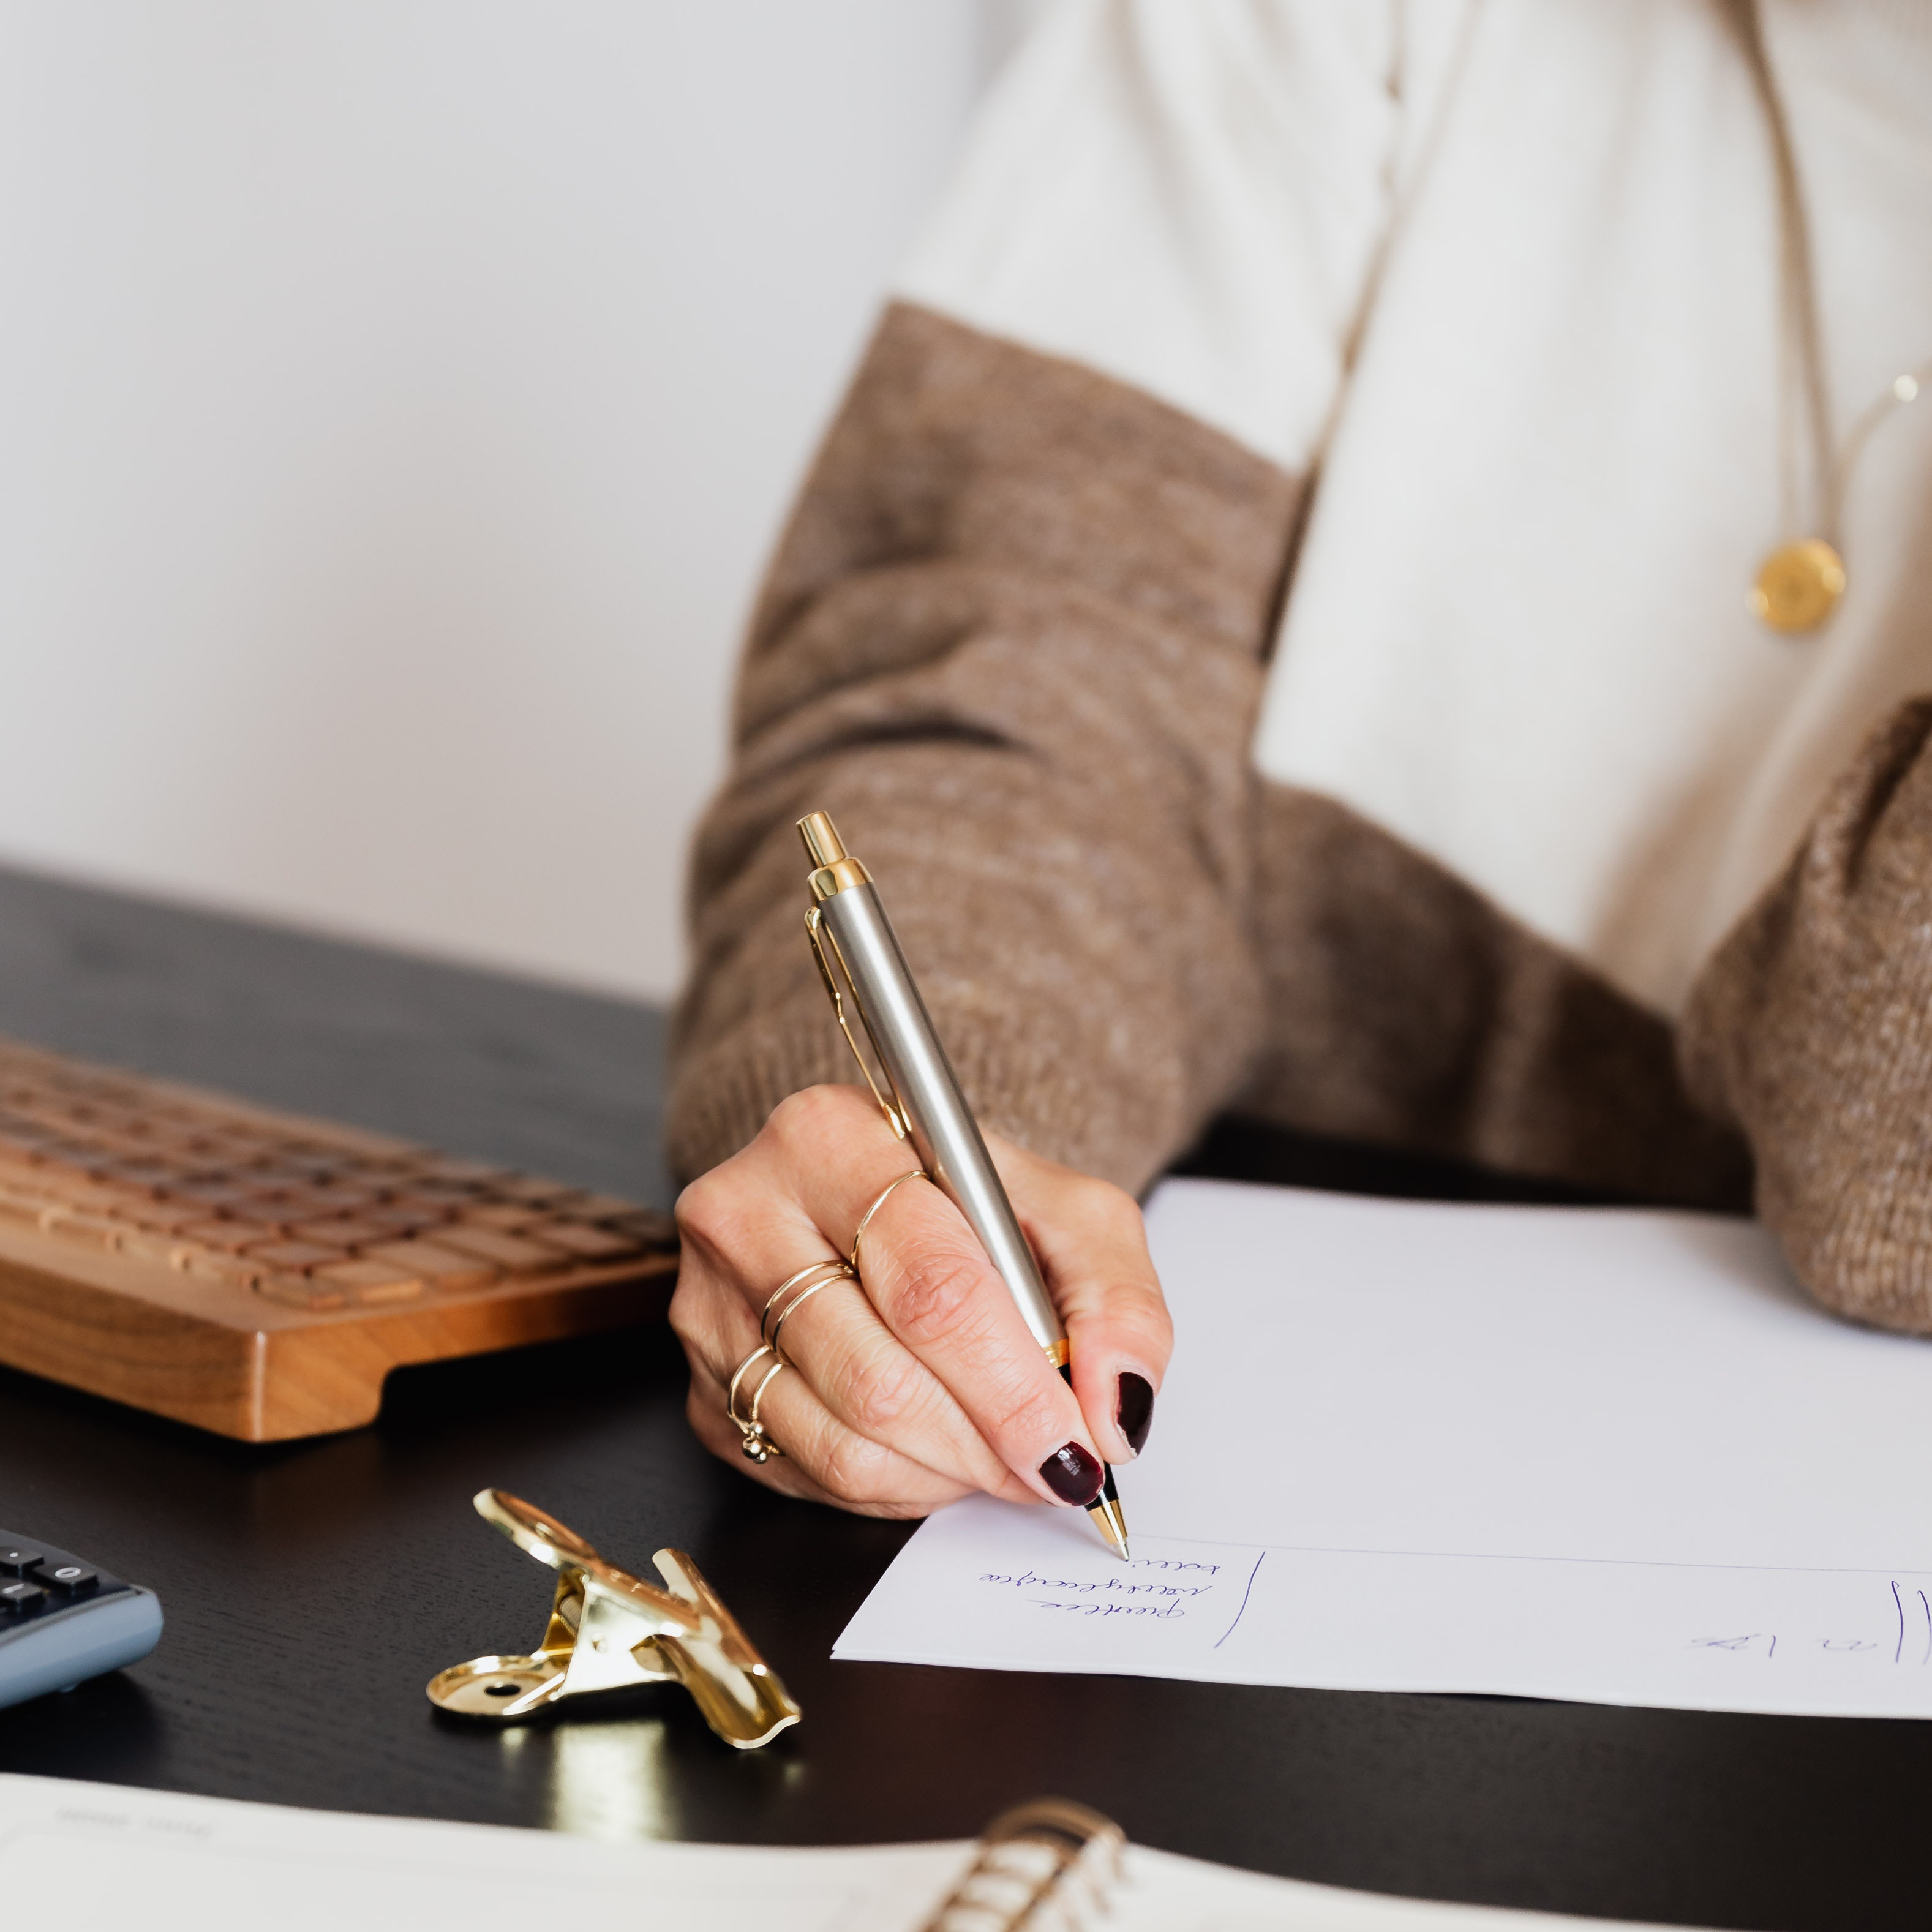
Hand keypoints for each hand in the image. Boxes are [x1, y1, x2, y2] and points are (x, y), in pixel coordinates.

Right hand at [670, 1084, 1170, 1517]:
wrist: (880, 1200)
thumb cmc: (971, 1206)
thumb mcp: (1070, 1213)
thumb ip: (1117, 1300)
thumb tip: (1115, 1407)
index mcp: (831, 1137)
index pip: (931, 1286)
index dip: (1013, 1386)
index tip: (1076, 1443)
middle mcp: (746, 1212)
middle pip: (880, 1376)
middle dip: (987, 1444)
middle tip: (1053, 1468)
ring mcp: (709, 1305)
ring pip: (842, 1440)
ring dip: (946, 1473)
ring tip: (998, 1454)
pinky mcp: (702, 1386)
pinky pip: (807, 1473)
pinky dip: (894, 1487)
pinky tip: (934, 1450)